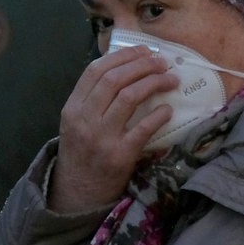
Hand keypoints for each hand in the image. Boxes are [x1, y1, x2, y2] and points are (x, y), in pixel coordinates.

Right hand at [48, 44, 179, 212]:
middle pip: (115, 79)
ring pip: (130, 97)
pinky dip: (158, 115)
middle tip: (162, 63)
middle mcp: (84, 119)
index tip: (144, 51)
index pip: (95, 71)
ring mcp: (101, 138)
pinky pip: (143, 128)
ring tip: (171, 80)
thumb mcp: (77, 123)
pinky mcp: (120, 156)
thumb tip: (128, 67)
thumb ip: (94, 98)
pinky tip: (168, 110)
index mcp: (72, 108)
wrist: (77, 193)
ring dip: (154, 83)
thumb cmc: (82, 152)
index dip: (122, 56)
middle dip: (143, 65)